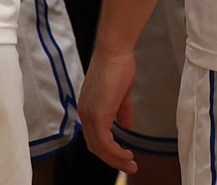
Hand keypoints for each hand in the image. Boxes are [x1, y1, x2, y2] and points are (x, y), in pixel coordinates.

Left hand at [77, 48, 140, 173]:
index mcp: (88, 108)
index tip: (124, 156)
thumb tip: (126, 125)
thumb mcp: (122, 93)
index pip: (95, 136)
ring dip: (115, 159)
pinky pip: (105, 141)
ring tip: (130, 164)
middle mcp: (85, 113)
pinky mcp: (97, 114)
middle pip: (95, 146)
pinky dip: (115, 152)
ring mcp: (89, 114)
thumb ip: (122, 110)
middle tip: (129, 166)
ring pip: (99, 147)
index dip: (109, 149)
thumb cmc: (118, 65)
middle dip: (112, 159)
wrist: (115, 50)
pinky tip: (127, 154)